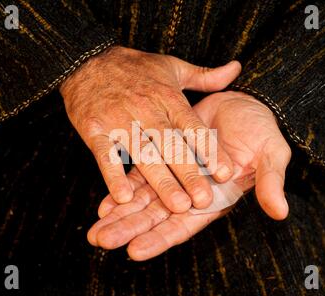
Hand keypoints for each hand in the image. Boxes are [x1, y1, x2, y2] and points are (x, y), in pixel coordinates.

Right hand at [60, 46, 241, 212]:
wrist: (87, 60)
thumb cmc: (134, 67)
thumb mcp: (172, 66)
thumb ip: (205, 75)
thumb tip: (237, 69)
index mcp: (167, 97)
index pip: (192, 126)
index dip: (210, 150)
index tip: (225, 173)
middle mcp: (146, 110)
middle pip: (170, 146)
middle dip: (189, 174)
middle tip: (204, 200)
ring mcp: (119, 120)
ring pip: (143, 155)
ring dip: (160, 181)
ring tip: (177, 205)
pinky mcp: (95, 130)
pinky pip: (105, 156)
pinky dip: (113, 177)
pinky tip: (124, 198)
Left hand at [88, 91, 291, 260]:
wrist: (244, 103)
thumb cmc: (261, 130)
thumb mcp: (271, 154)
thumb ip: (270, 181)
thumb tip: (280, 212)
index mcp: (215, 199)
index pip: (184, 225)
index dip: (160, 238)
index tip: (135, 250)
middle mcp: (190, 194)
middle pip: (155, 218)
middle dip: (128, 230)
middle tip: (101, 241)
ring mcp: (174, 177)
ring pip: (143, 201)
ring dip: (119, 215)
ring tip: (95, 231)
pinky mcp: (162, 157)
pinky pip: (139, 177)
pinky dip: (122, 190)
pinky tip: (104, 203)